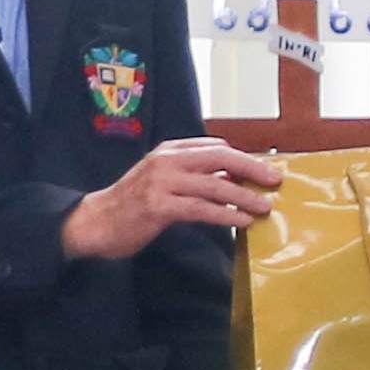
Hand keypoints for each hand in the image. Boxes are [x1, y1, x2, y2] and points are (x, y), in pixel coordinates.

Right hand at [64, 139, 282, 259]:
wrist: (95, 222)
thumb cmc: (133, 204)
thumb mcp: (165, 181)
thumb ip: (195, 177)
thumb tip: (233, 179)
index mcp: (170, 150)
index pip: (215, 147)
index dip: (243, 158)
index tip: (264, 170)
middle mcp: (166, 160)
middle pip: (219, 158)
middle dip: (251, 168)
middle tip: (274, 180)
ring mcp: (161, 182)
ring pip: (213, 185)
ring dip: (243, 196)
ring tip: (264, 206)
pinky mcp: (158, 206)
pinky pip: (200, 209)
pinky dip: (225, 215)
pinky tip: (241, 221)